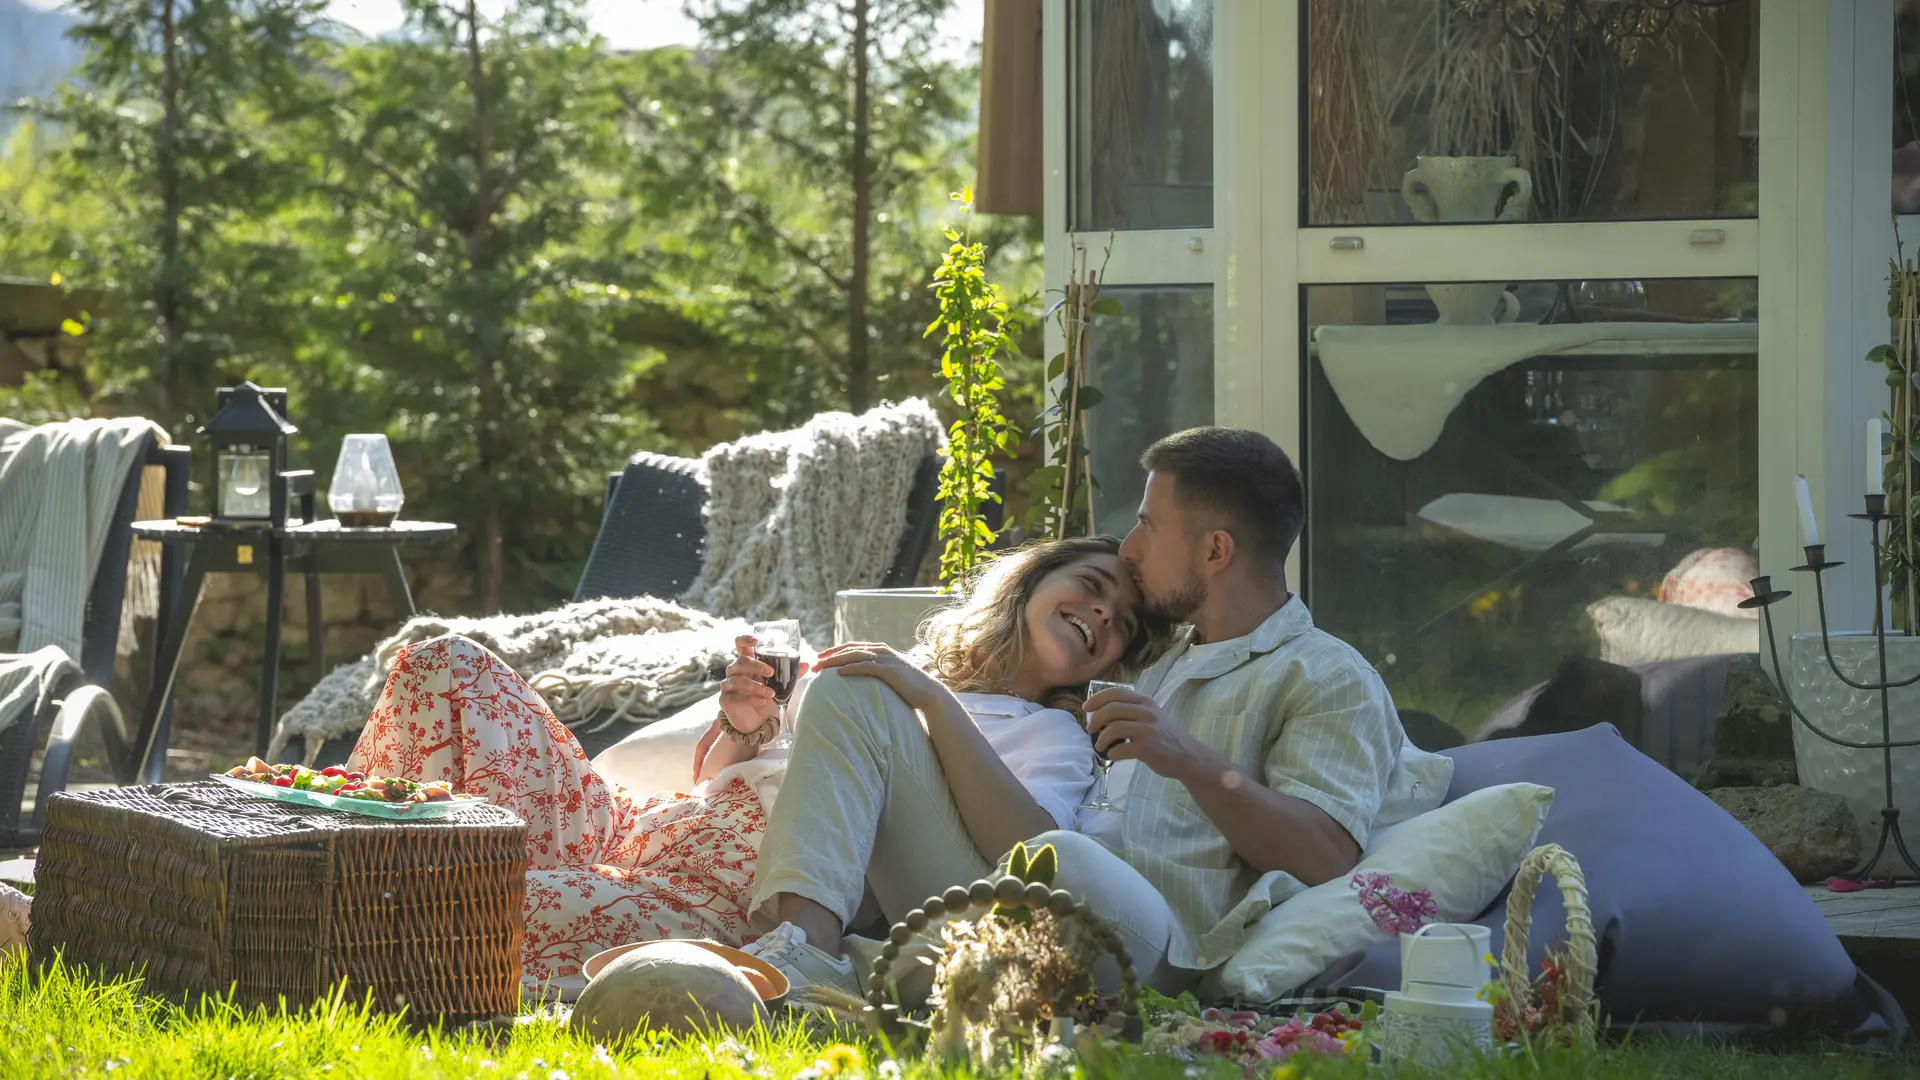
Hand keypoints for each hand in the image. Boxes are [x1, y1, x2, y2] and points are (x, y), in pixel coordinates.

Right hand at [694, 634, 808, 781]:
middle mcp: (735, 671)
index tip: (756, 640)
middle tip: (772, 672)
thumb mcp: (780, 685)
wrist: (757, 721)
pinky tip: (761, 702)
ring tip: (771, 693)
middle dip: (757, 666)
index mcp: (747, 663)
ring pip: (738, 680)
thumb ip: (791, 674)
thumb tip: (806, 664)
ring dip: (756, 686)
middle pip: (741, 661)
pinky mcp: (725, 700)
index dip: (745, 639)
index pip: (740, 645)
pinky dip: (750, 699)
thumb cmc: (766, 696)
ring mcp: (728, 685)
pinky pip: (735, 697)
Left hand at [811, 641, 945, 711]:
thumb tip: (860, 678)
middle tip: (814, 661)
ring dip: (836, 660)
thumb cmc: (908, 688)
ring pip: (855, 655)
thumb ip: (876, 672)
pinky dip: (851, 667)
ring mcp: (886, 659)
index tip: (819, 657)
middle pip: (850, 649)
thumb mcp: (889, 676)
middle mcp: (882, 651)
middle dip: (830, 654)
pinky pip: (866, 666)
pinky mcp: (889, 670)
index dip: (834, 651)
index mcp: (880, 650)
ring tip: (821, 666)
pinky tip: (839, 673)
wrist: (928, 693)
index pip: (852, 647)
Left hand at [1085, 686, 1216, 781]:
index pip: (1116, 693)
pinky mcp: (1148, 748)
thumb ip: (1132, 710)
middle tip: (1090, 729)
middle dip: (1095, 719)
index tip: (1086, 707)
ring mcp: (1148, 730)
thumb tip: (1101, 714)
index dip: (1097, 699)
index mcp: (1146, 702)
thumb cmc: (1166, 736)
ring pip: (1113, 728)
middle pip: (1111, 709)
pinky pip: (1120, 749)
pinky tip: (1113, 756)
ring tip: (1100, 746)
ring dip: (1101, 739)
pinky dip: (1111, 753)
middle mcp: (1147, 712)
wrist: (1188, 756)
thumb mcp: (1152, 715)